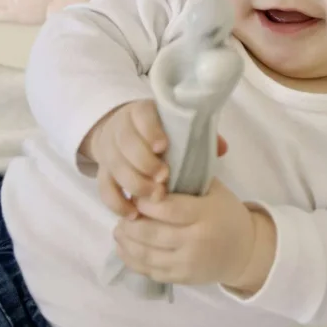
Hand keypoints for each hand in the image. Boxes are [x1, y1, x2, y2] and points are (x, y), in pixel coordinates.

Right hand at [81, 100, 228, 219]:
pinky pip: (104, 188)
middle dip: (144, 162)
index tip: (163, 147)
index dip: (151, 131)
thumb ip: (198, 136)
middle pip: (126, 144)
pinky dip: (117, 202)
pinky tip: (133, 214)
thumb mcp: (177, 127)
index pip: (142, 115)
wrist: (127, 134)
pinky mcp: (103, 172)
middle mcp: (120, 128)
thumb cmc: (162, 132)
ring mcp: (109, 150)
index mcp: (141, 112)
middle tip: (163, 179)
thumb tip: (223, 148)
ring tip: (156, 197)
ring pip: (114, 167)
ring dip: (134, 184)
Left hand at [114, 178, 274, 289]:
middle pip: (151, 233)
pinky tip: (124, 248)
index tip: (135, 194)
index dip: (145, 202)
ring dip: (126, 241)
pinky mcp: (181, 278)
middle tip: (122, 211)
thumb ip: (188, 179)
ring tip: (118, 229)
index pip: (167, 209)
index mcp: (205, 215)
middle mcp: (195, 241)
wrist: (244, 251)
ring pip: (146, 254)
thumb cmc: (227, 214)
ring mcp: (187, 263)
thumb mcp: (215, 191)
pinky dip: (132, 260)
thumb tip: (156, 165)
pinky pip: (150, 271)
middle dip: (130, 222)